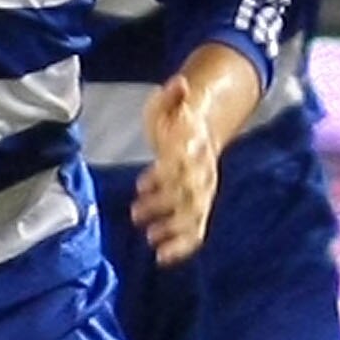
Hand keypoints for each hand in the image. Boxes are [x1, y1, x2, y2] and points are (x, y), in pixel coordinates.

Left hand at [132, 71, 220, 263]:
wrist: (199, 133)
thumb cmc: (175, 121)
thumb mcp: (168, 103)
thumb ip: (173, 97)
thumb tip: (180, 82)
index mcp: (194, 146)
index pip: (183, 163)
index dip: (164, 176)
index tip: (142, 184)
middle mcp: (203, 172)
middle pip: (188, 193)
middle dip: (163, 205)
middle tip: (135, 214)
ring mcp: (204, 192)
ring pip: (195, 215)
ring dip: (174, 230)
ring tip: (151, 240)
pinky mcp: (200, 209)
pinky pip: (198, 230)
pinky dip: (184, 246)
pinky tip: (163, 257)